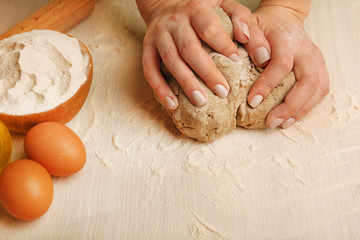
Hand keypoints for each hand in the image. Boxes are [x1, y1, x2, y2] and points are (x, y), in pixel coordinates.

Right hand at [139, 0, 269, 108]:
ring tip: (201, 102)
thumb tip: (261, 53)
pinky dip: (160, 88)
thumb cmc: (203, 10)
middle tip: (223, 92)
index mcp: (196, 8)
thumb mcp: (225, 6)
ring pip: (171, 61)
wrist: (166, 2)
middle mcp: (175, 21)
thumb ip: (244, 22)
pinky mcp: (147, 48)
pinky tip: (173, 104)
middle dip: (206, 72)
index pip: (209, 27)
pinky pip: (150, 70)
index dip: (222, 44)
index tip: (236, 62)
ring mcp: (159, 35)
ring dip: (186, 82)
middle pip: (189, 48)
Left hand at [247, 5, 329, 128]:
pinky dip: (307, 107)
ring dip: (300, 110)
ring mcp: (317, 60)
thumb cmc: (264, 27)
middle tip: (271, 121)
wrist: (284, 21)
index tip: (253, 101)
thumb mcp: (250, 26)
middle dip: (290, 105)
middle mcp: (306, 50)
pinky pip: (321, 90)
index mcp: (287, 40)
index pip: (282, 64)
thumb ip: (249, 38)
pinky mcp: (320, 68)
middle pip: (308, 80)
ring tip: (280, 123)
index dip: (268, 84)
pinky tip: (291, 118)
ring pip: (319, 88)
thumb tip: (255, 60)